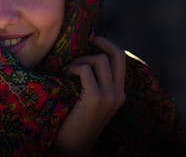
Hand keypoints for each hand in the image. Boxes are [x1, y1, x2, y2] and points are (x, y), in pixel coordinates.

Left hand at [54, 36, 125, 152]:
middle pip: (117, 54)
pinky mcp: (95, 98)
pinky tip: (64, 77)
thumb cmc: (74, 122)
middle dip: (101, 41)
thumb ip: (95, 81)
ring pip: (99, 59)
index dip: (108, 45)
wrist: (71, 148)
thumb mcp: (90, 100)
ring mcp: (108, 96)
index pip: (121, 59)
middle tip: (86, 39)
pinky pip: (85, 69)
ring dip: (80, 60)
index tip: (93, 39)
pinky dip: (73, 68)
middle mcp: (118, 94)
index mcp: (119, 93)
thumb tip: (85, 53)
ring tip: (67, 71)